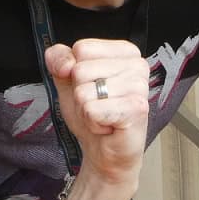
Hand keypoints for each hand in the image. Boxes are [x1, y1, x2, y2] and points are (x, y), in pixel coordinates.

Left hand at [44, 39, 149, 183]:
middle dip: (80, 95)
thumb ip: (59, 60)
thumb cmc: (93, 114)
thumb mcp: (68, 81)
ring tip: (103, 116)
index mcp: (125, 52)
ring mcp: (139, 86)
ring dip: (85, 111)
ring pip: (84, 91)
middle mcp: (137, 65)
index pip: (81, 48)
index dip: (75, 73)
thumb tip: (66, 63)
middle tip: (98, 106)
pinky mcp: (136, 109)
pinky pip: (91, 110)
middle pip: (80, 69)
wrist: (105, 151)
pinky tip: (107, 127)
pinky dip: (92, 123)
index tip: (92, 88)